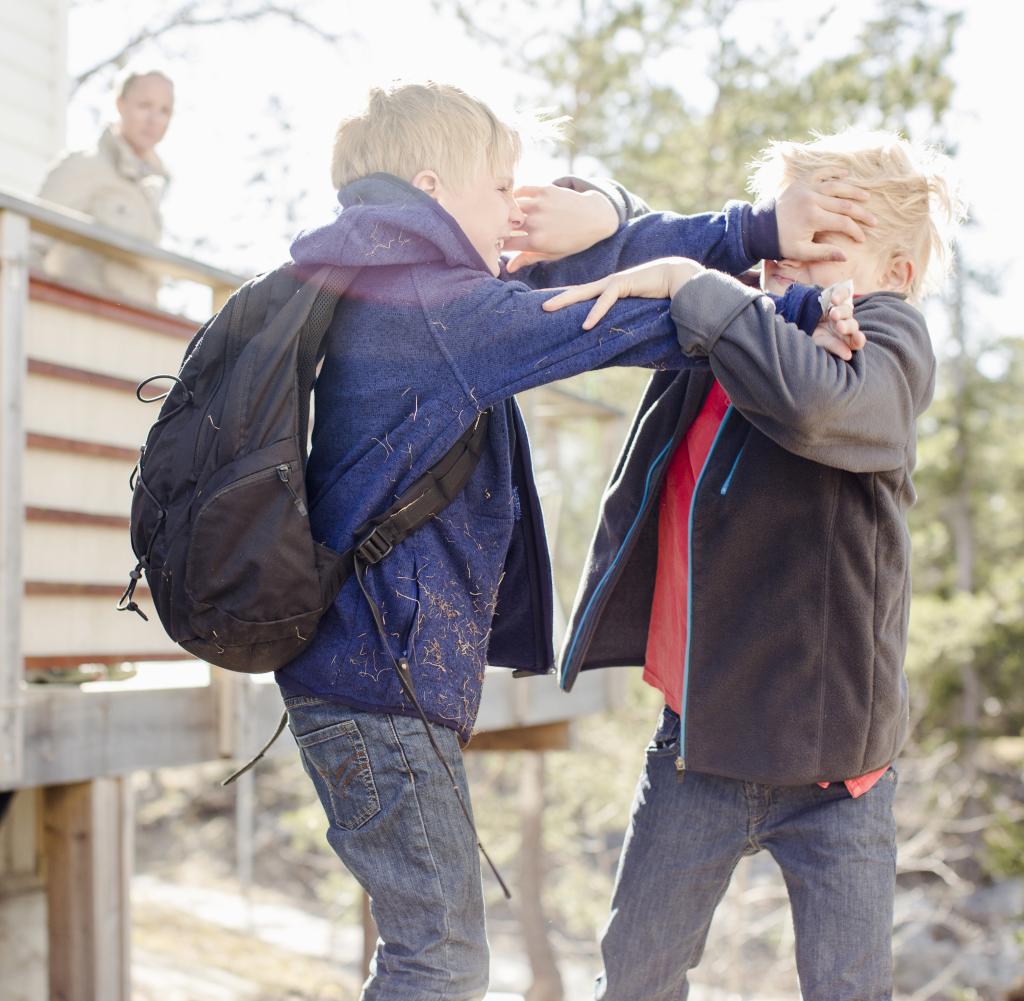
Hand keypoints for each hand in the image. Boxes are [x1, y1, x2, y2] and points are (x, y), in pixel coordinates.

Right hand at [505, 184, 618, 272]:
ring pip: (511, 206)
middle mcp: (536, 223)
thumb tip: (509, 267)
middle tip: (499, 228)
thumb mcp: (553, 254)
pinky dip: (515, 195)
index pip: (506, 243)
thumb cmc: (574, 240)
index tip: (497, 243)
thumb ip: (529, 258)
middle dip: (500, 227)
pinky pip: (521, 190)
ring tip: (507, 214)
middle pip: (506, 225)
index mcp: (537, 242)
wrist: (595, 217)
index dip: (498, 244)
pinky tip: (516, 200)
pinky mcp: (544, 190)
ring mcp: (539, 205)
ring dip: (507, 210)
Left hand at [541, 257, 703, 328]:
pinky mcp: (625, 284)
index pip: (581, 294)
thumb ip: (624, 318)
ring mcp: (614, 282)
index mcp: (607, 290)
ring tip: (547, 308)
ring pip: (584, 292)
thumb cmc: (659, 294)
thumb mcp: (635, 308)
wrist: (678, 277)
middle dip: (556, 298)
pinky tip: (586, 325)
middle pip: (575, 291)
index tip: (547, 305)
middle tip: (536, 305)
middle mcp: (607, 284)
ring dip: (565, 300)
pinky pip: (606, 299)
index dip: (564, 299)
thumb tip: (614, 334)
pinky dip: (596, 312)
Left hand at [776, 173, 875, 262]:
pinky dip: (834, 171)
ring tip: (866, 197)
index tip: (862, 239)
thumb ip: (823, 254)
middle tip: (873, 220)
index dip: (855, 231)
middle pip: (844, 204)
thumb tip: (845, 257)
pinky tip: (846, 174)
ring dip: (853, 190)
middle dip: (861, 213)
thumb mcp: (800, 252)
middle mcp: (812, 199)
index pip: (843, 222)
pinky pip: (821, 172)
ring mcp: (806, 188)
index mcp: (813, 217)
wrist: (758, 228)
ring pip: (836, 186)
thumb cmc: (779, 242)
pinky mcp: (801, 182)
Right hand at [812, 284, 863, 359]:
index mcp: (844, 340)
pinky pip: (844, 292)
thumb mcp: (819, 343)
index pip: (857, 341)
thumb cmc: (810, 335)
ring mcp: (842, 310)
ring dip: (841, 312)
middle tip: (839, 327)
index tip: (858, 338)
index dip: (859, 339)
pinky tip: (834, 300)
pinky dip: (840, 294)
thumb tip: (848, 355)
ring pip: (847, 310)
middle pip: (852, 325)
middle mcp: (846, 325)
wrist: (799, 317)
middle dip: (847, 326)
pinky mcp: (838, 297)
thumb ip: (833, 347)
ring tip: (832, 314)